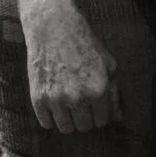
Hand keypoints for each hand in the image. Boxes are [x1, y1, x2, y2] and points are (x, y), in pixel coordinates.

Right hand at [24, 5, 121, 133]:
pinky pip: (46, 123)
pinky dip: (51, 117)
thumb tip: (117, 117)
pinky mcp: (38, 98)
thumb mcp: (108, 64)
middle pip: (84, 127)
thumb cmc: (84, 45)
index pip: (103, 121)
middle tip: (81, 103)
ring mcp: (57, 99)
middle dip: (85, 117)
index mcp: (99, 90)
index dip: (100, 114)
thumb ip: (114, 92)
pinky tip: (54, 104)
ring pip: (66, 128)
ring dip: (68, 120)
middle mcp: (78, 98)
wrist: (54, 27)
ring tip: (68, 104)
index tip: (94, 105)